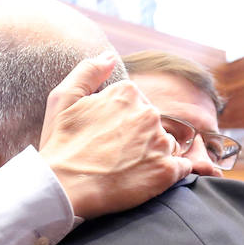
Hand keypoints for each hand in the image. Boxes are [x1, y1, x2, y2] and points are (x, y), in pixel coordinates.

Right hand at [38, 53, 218, 220]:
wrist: (64, 188)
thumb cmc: (61, 145)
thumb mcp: (63, 98)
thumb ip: (89, 70)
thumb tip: (109, 56)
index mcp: (127, 93)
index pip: (136, 104)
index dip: (120, 122)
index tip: (106, 137)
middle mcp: (149, 113)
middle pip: (152, 123)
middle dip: (139, 137)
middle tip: (114, 156)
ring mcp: (160, 142)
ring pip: (167, 145)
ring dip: (154, 155)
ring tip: (128, 170)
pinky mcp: (167, 171)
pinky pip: (182, 167)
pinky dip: (170, 173)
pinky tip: (147, 179)